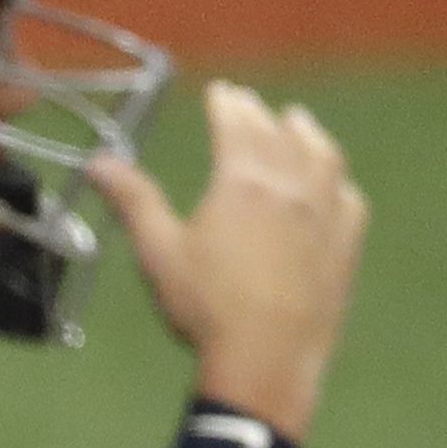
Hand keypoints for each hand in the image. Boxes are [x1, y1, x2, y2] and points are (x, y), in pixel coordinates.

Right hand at [87, 81, 369, 443]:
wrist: (267, 356)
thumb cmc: (205, 305)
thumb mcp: (159, 253)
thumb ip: (134, 202)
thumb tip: (98, 162)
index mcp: (242, 183)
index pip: (237, 127)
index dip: (227, 105)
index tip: (222, 91)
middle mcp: (290, 186)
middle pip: (278, 136)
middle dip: (260, 114)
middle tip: (249, 103)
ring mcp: (325, 213)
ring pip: (322, 157)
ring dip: (308, 134)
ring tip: (299, 122)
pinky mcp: (345, 244)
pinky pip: (348, 198)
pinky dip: (337, 181)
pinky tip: (334, 184)